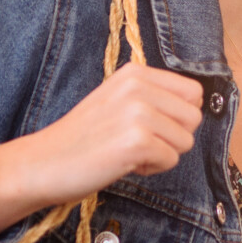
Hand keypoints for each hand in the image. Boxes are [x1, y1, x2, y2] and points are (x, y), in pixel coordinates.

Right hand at [0, 62, 202, 234]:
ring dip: (161, 154)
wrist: (44, 163)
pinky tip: (122, 163)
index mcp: (135, 73)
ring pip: (185, 141)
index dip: (178, 117)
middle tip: (137, 142)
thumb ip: (153, 97)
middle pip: (194, 117)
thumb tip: (197, 106)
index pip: (193, 92)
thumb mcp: (118, 102)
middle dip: (173, 137)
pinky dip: (151, 169)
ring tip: (126, 152)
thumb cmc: (84, 138)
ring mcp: (137, 112)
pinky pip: (171, 160)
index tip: (148, 126)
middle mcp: (138, 86)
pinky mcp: (136, 141)